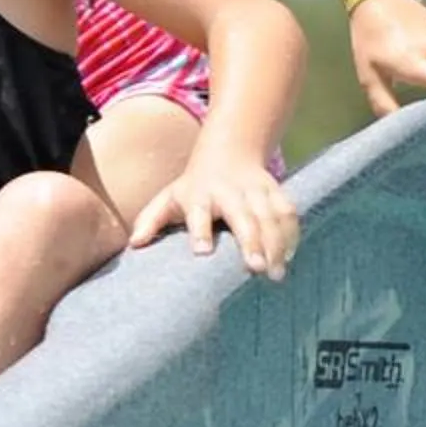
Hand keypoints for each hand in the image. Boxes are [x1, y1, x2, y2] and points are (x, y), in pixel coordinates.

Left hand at [127, 151, 299, 280]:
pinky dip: (291, 234)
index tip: (202, 252)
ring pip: (270, 216)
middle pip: (242, 216)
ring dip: (276, 244)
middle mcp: (229, 191)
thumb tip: (134, 244)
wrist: (228, 153)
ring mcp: (255, 190)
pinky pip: (288, 213)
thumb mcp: (167, 199)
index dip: (200, 231)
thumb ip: (150, 221)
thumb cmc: (192, 188)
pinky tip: (289, 257)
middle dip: (251, 241)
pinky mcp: (275, 191)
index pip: (198, 212)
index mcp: (199, 194)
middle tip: (256, 269)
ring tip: (276, 273)